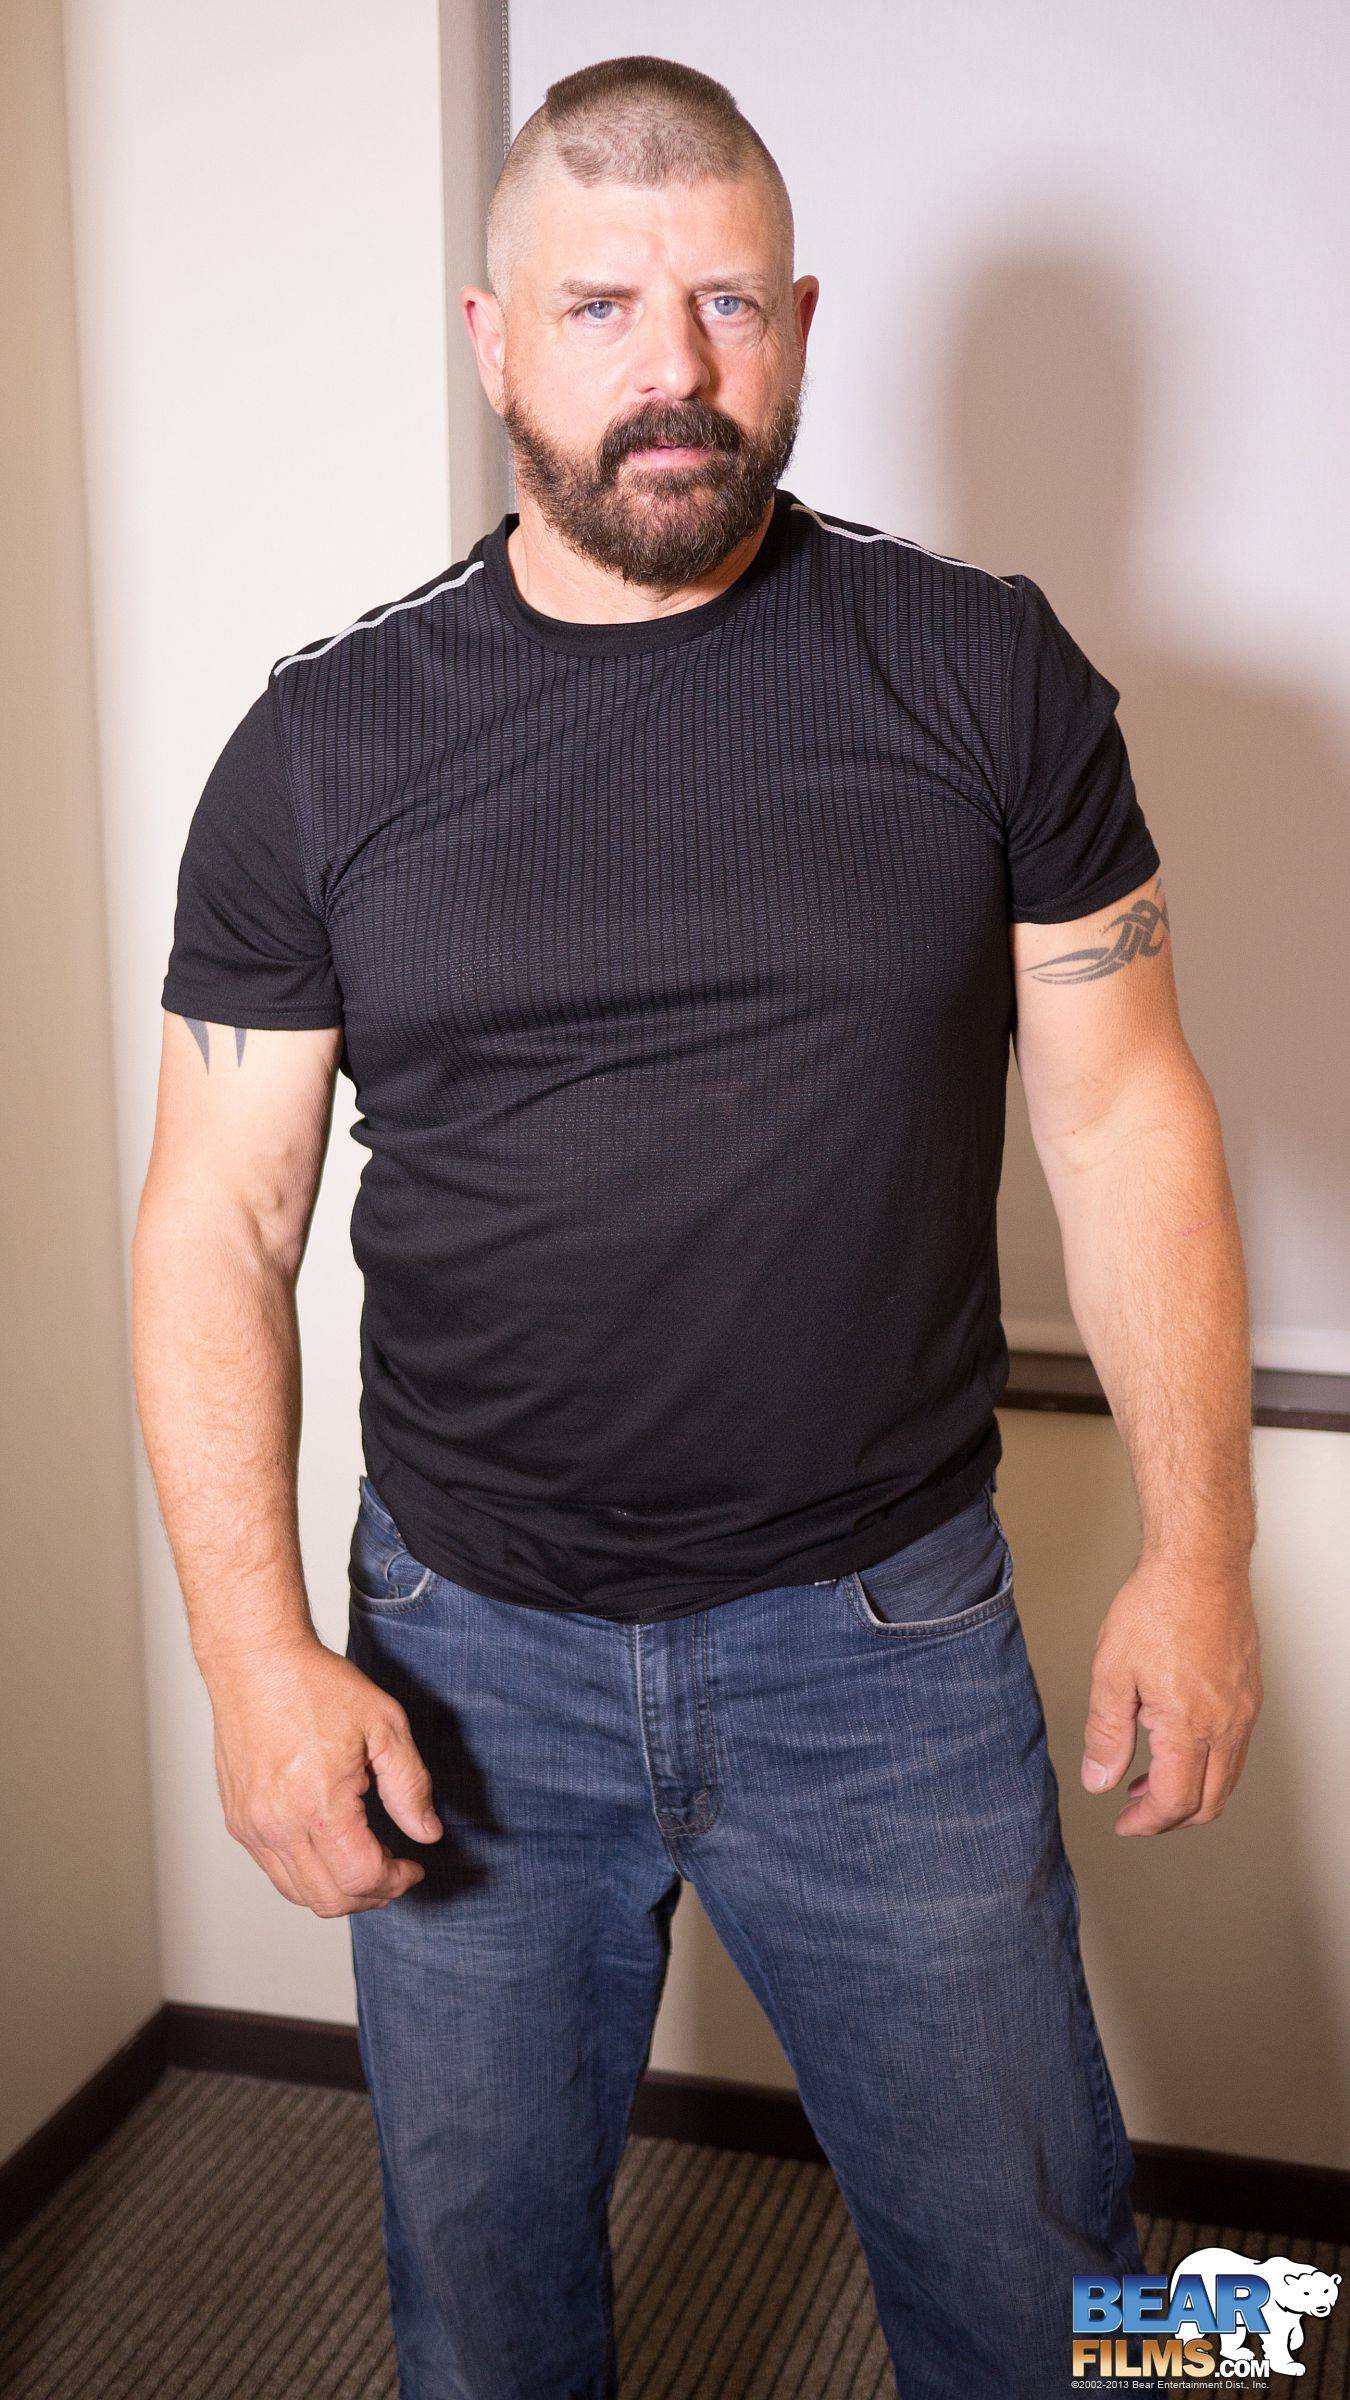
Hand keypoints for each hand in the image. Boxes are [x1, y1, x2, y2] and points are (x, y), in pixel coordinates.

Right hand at [207, 1634, 441, 1912]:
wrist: (256, 1662)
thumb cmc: (315, 1685)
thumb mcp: (385, 1726)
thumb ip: (410, 1786)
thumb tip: (427, 1833)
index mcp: (318, 1805)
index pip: (362, 1877)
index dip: (397, 1881)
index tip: (414, 1867)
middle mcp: (278, 1826)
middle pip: (330, 1898)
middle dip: (373, 1895)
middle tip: (396, 1873)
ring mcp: (252, 1827)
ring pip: (298, 1893)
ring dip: (340, 1891)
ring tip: (367, 1866)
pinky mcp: (238, 1821)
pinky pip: (274, 1871)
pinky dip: (308, 1875)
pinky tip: (331, 1850)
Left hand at [1080, 1551, 1262, 1834]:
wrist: (1199, 1563)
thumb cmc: (1157, 1605)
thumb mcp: (1113, 1672)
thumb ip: (1106, 1733)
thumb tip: (1099, 1779)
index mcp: (1190, 1725)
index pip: (1175, 1801)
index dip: (1146, 1822)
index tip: (1123, 1823)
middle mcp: (1227, 1724)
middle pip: (1208, 1802)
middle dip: (1169, 1817)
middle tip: (1134, 1811)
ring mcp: (1244, 1710)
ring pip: (1226, 1778)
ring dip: (1189, 1791)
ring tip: (1148, 1779)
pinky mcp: (1249, 1694)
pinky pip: (1235, 1748)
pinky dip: (1206, 1763)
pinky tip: (1175, 1744)